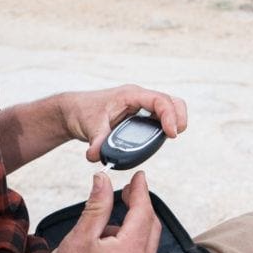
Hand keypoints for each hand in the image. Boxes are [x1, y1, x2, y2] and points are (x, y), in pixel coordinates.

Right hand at [34, 171, 160, 252]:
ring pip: (145, 246)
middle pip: (151, 228)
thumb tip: (103, 180)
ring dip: (133, 228)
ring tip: (105, 224)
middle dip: (142, 207)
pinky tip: (106, 247)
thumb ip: (96, 207)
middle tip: (128, 192)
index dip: (141, 190)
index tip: (138, 176)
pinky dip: (128, 246)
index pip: (144, 212)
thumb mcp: (78, 240)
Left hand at [60, 85, 187, 162]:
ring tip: (171, 136)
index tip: (171, 133)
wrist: (74, 110)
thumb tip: (97, 156)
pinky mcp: (140, 116)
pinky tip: (162, 138)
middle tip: (175, 134)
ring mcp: (141, 106)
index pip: (158, 100)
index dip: (169, 115)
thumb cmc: (83, 112)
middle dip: (178, 116)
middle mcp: (139, 98)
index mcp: (130, 95)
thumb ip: (96, 142)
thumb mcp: (89, 127)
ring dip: (174, 120)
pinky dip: (166, 125)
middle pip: (170, 101)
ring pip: (168, 108)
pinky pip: (160, 117)